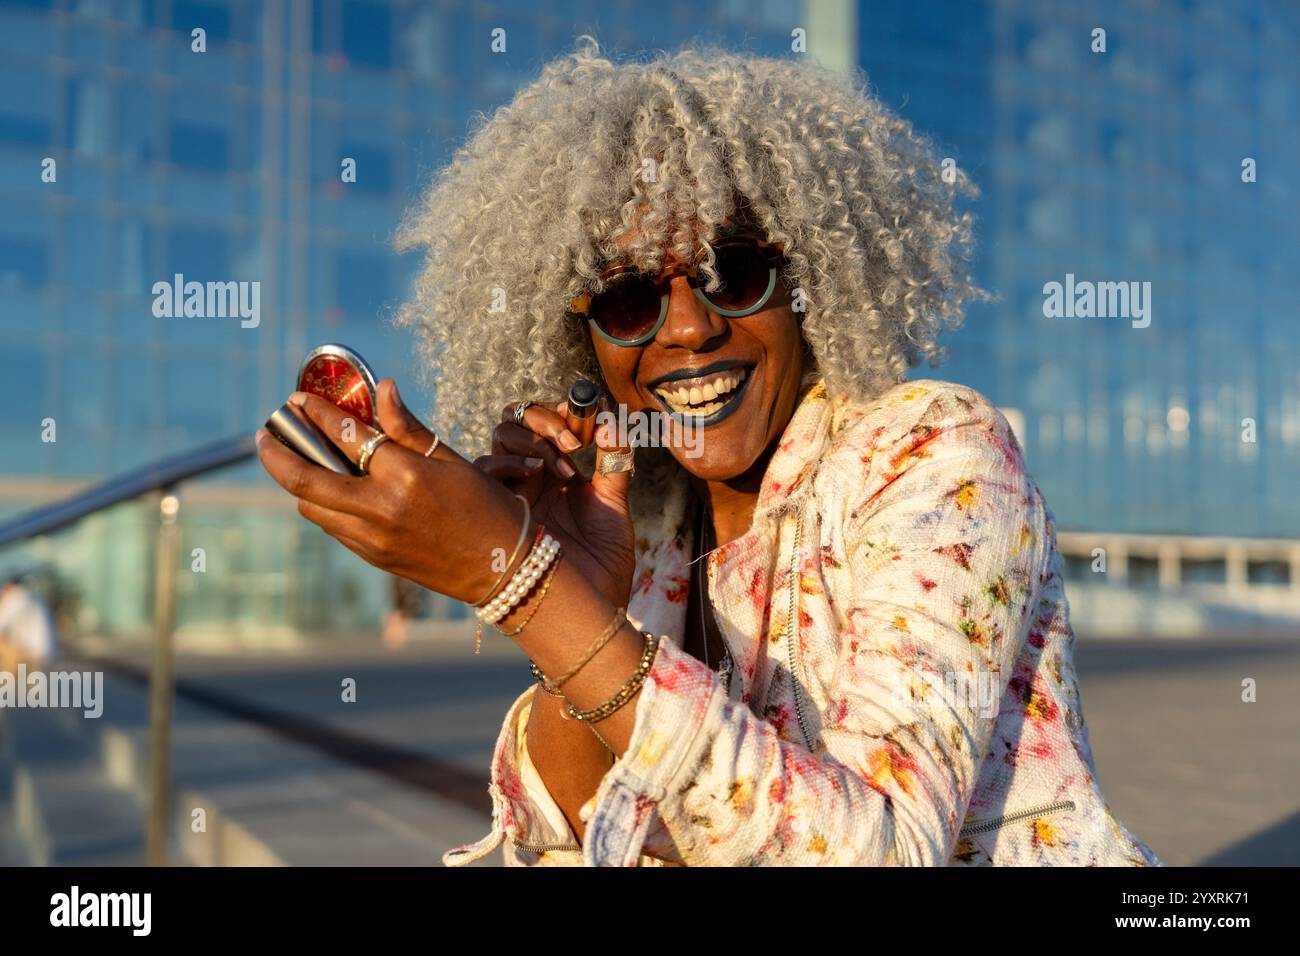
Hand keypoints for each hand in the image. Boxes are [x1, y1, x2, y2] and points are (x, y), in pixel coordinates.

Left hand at [256, 379, 525, 605]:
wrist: (502, 568)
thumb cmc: (485, 506)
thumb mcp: (452, 460)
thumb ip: (409, 427)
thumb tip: (383, 388)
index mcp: (405, 475)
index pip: (346, 435)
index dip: (316, 414)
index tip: (297, 400)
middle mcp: (381, 507)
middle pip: (306, 480)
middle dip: (277, 455)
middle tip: (264, 436)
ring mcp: (373, 537)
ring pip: (313, 507)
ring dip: (299, 484)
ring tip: (299, 462)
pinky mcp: (373, 557)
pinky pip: (333, 527)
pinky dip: (324, 505)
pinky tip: (331, 491)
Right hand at [476, 399, 635, 610]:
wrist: (593, 608)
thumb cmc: (605, 563)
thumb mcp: (614, 504)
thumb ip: (614, 460)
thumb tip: (613, 416)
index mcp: (558, 475)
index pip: (545, 423)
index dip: (560, 411)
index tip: (584, 411)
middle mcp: (531, 481)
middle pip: (516, 423)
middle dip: (542, 420)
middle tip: (572, 441)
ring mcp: (512, 495)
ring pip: (498, 440)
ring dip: (529, 440)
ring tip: (562, 464)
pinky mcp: (497, 513)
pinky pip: (483, 472)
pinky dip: (509, 462)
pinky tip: (537, 473)